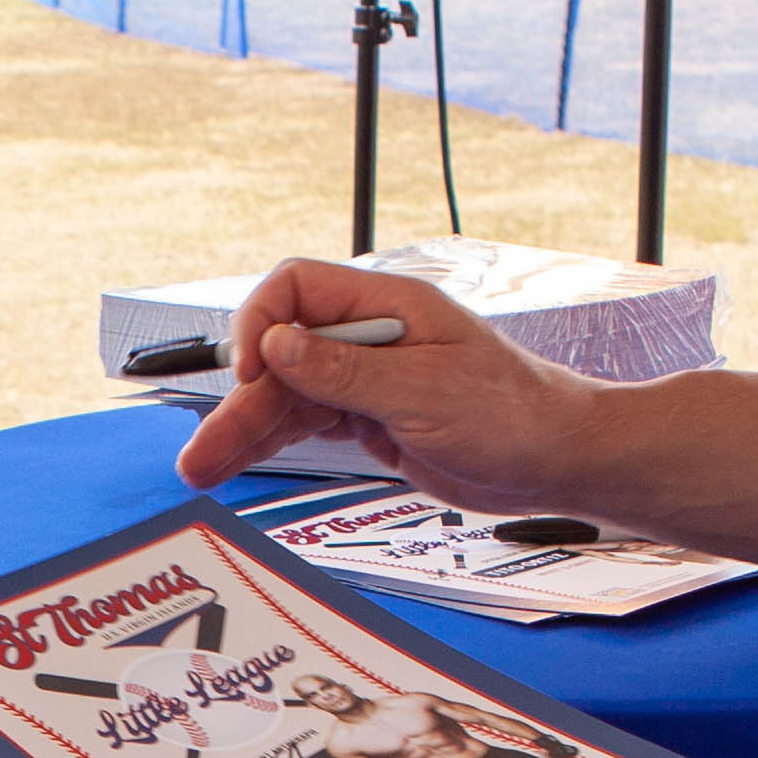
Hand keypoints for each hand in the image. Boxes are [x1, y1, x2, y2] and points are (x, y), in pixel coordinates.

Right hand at [174, 262, 596, 514]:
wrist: (556, 458)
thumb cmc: (515, 412)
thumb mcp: (423, 392)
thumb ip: (344, 369)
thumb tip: (276, 343)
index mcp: (386, 305)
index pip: (295, 288)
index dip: (262, 324)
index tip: (252, 372)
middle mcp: (369, 335)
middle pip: (279, 354)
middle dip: (239, 399)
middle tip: (203, 448)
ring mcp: (366, 378)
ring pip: (285, 395)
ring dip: (242, 429)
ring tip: (201, 469)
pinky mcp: (368, 418)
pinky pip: (305, 423)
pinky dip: (269, 444)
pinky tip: (236, 463)